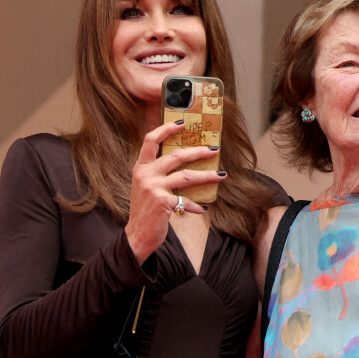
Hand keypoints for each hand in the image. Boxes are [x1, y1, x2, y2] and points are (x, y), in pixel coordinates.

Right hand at [125, 121, 226, 264]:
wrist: (137, 236)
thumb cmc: (146, 210)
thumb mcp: (146, 186)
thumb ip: (159, 172)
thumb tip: (185, 159)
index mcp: (141, 167)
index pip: (151, 140)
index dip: (166, 129)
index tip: (182, 123)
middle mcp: (145, 174)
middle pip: (176, 155)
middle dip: (198, 152)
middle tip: (213, 150)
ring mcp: (153, 187)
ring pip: (186, 176)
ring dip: (206, 175)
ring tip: (221, 175)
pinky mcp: (162, 202)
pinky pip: (186, 200)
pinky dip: (197, 205)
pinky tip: (204, 208)